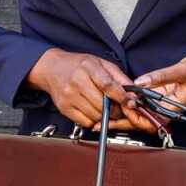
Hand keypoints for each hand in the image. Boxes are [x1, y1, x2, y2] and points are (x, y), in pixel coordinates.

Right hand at [24, 48, 162, 133]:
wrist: (52, 68)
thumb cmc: (78, 65)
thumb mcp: (100, 63)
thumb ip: (118, 77)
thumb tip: (134, 92)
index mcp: (88, 67)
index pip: (108, 85)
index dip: (122, 97)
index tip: (131, 103)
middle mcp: (76, 81)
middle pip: (102, 104)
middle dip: (115, 110)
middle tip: (119, 108)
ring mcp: (69, 95)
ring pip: (95, 115)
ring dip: (105, 116)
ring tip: (106, 109)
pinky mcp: (64, 107)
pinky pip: (85, 121)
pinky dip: (93, 120)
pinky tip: (93, 111)